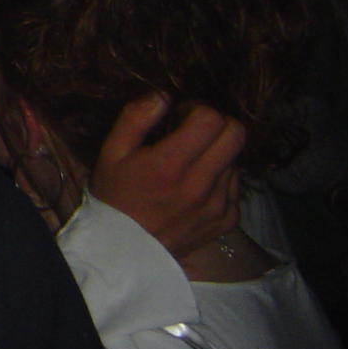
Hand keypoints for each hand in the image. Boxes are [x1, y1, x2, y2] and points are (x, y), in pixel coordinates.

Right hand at [89, 94, 244, 259]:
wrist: (126, 252)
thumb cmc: (116, 196)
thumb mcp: (111, 152)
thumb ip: (135, 118)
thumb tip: (163, 96)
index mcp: (171, 165)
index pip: (211, 118)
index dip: (196, 108)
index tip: (178, 117)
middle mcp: (201, 185)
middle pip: (236, 133)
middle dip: (216, 123)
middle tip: (192, 131)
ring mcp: (219, 205)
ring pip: (236, 157)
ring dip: (216, 151)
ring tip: (189, 161)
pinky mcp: (228, 219)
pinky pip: (235, 183)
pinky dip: (219, 176)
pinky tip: (195, 183)